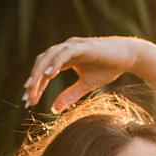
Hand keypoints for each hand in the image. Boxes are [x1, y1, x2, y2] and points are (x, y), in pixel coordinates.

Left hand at [23, 36, 140, 112]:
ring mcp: (73, 45)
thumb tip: (53, 109)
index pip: (44, 71)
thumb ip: (70, 95)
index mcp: (64, 58)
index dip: (35, 86)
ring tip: (32, 87)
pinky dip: (55, 63)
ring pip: (49, 57)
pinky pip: (64, 53)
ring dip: (39, 72)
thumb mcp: (86, 85)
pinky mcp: (82, 46)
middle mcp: (65, 49)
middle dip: (33, 81)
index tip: (28, 101)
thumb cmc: (108, 68)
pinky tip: (49, 74)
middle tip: (27, 98)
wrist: (127, 56)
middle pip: (42, 63)